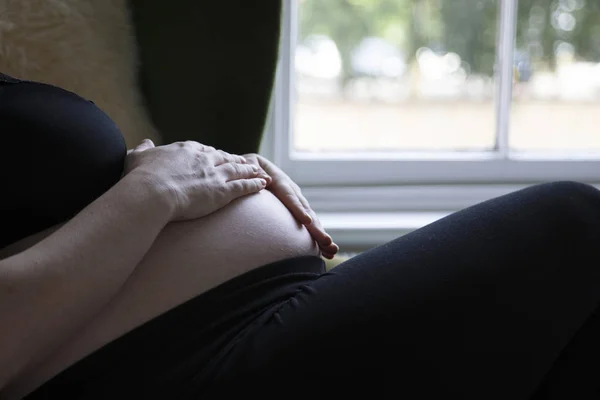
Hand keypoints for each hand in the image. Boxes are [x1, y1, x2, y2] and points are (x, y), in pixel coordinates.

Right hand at [124, 140, 266, 220]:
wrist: (152, 193)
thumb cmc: (141, 178)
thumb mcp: (137, 158)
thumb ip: (143, 150)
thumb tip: (144, 143)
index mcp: (185, 150)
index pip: (204, 150)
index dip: (213, 154)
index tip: (218, 156)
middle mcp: (203, 159)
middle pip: (224, 158)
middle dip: (235, 160)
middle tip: (245, 162)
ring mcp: (215, 174)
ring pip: (237, 170)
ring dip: (249, 170)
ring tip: (259, 170)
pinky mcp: (222, 190)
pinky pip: (244, 186)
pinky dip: (255, 184)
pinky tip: (263, 184)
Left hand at [243, 153, 338, 258]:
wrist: (255, 166)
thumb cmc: (248, 167)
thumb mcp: (248, 165)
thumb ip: (254, 171)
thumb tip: (264, 180)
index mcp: (279, 181)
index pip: (289, 196)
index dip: (298, 208)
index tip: (307, 221)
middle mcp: (293, 191)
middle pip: (306, 212)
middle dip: (316, 228)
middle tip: (327, 243)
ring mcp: (297, 200)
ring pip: (311, 219)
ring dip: (321, 235)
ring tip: (332, 251)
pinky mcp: (297, 209)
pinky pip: (309, 223)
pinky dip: (317, 237)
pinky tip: (326, 252)